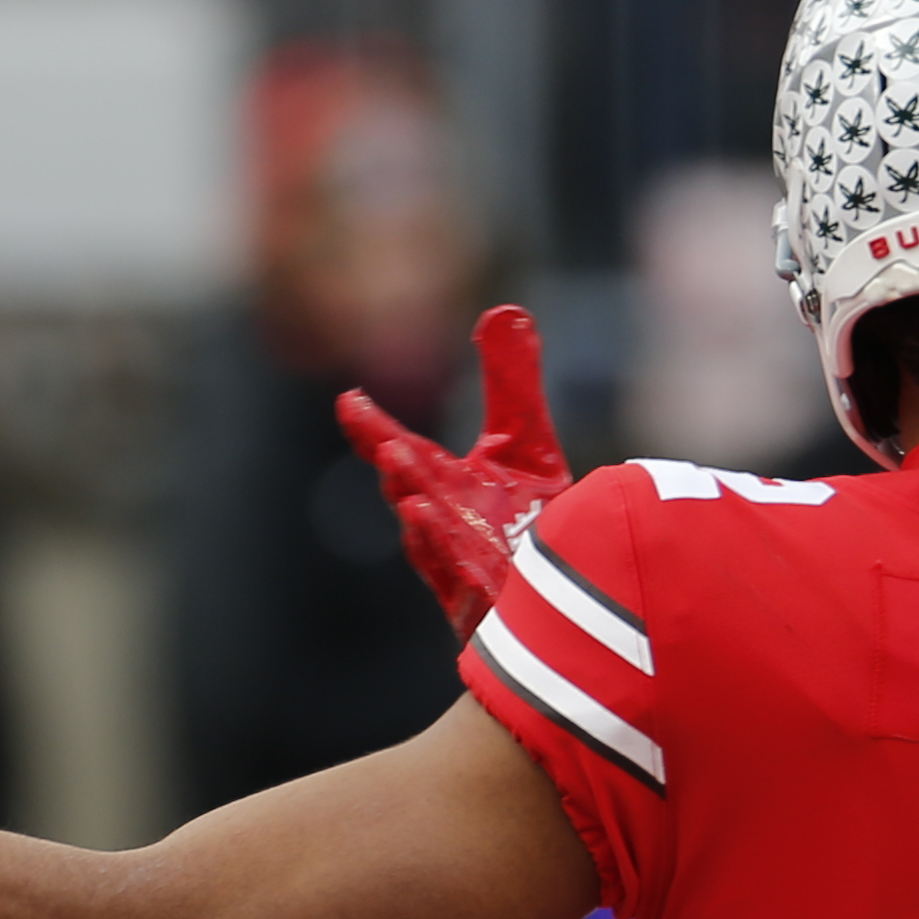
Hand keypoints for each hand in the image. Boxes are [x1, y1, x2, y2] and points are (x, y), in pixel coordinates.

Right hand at [341, 302, 570, 639]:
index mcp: (446, 488)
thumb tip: (506, 309)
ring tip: (409, 490)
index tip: (351, 402)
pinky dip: (465, 574)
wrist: (567, 595)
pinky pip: (475, 592)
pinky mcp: (494, 608)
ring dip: (421, 519)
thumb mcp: (525, 444)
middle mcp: (446, 528)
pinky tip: (459, 556)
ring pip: (436, 546)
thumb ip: (510, 382)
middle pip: (414, 497)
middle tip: (384, 443)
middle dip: (398, 470)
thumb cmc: (533, 522)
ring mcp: (465, 573)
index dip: (374, 429)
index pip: (402, 453)